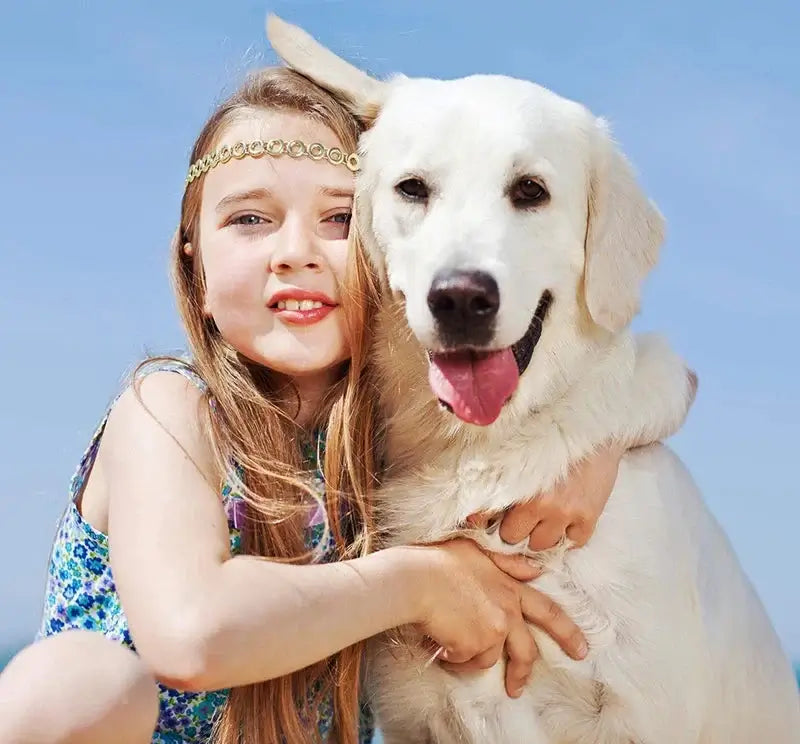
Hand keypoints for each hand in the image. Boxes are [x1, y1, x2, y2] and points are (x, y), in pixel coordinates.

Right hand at [406, 539, 587, 697]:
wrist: (416, 579)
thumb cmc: (438, 560)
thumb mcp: (477, 551)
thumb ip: (507, 563)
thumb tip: (534, 569)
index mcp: (510, 587)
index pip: (547, 610)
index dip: (566, 630)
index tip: (581, 648)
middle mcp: (507, 610)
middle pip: (525, 650)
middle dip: (523, 672)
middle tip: (518, 688)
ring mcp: (494, 630)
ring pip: (487, 658)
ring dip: (468, 656)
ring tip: (446, 641)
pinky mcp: (477, 646)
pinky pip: (466, 662)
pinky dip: (453, 658)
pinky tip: (439, 642)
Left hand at [471, 442, 624, 550]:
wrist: (594, 428)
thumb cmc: (553, 437)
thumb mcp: (517, 453)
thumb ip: (495, 479)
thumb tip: (473, 513)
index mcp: (517, 485)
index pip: (490, 519)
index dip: (488, 522)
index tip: (491, 519)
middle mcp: (540, 503)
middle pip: (514, 537)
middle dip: (512, 530)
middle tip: (517, 519)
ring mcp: (566, 513)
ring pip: (541, 545)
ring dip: (538, 536)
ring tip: (540, 521)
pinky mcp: (589, 516)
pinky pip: (573, 543)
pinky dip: (567, 538)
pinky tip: (563, 524)